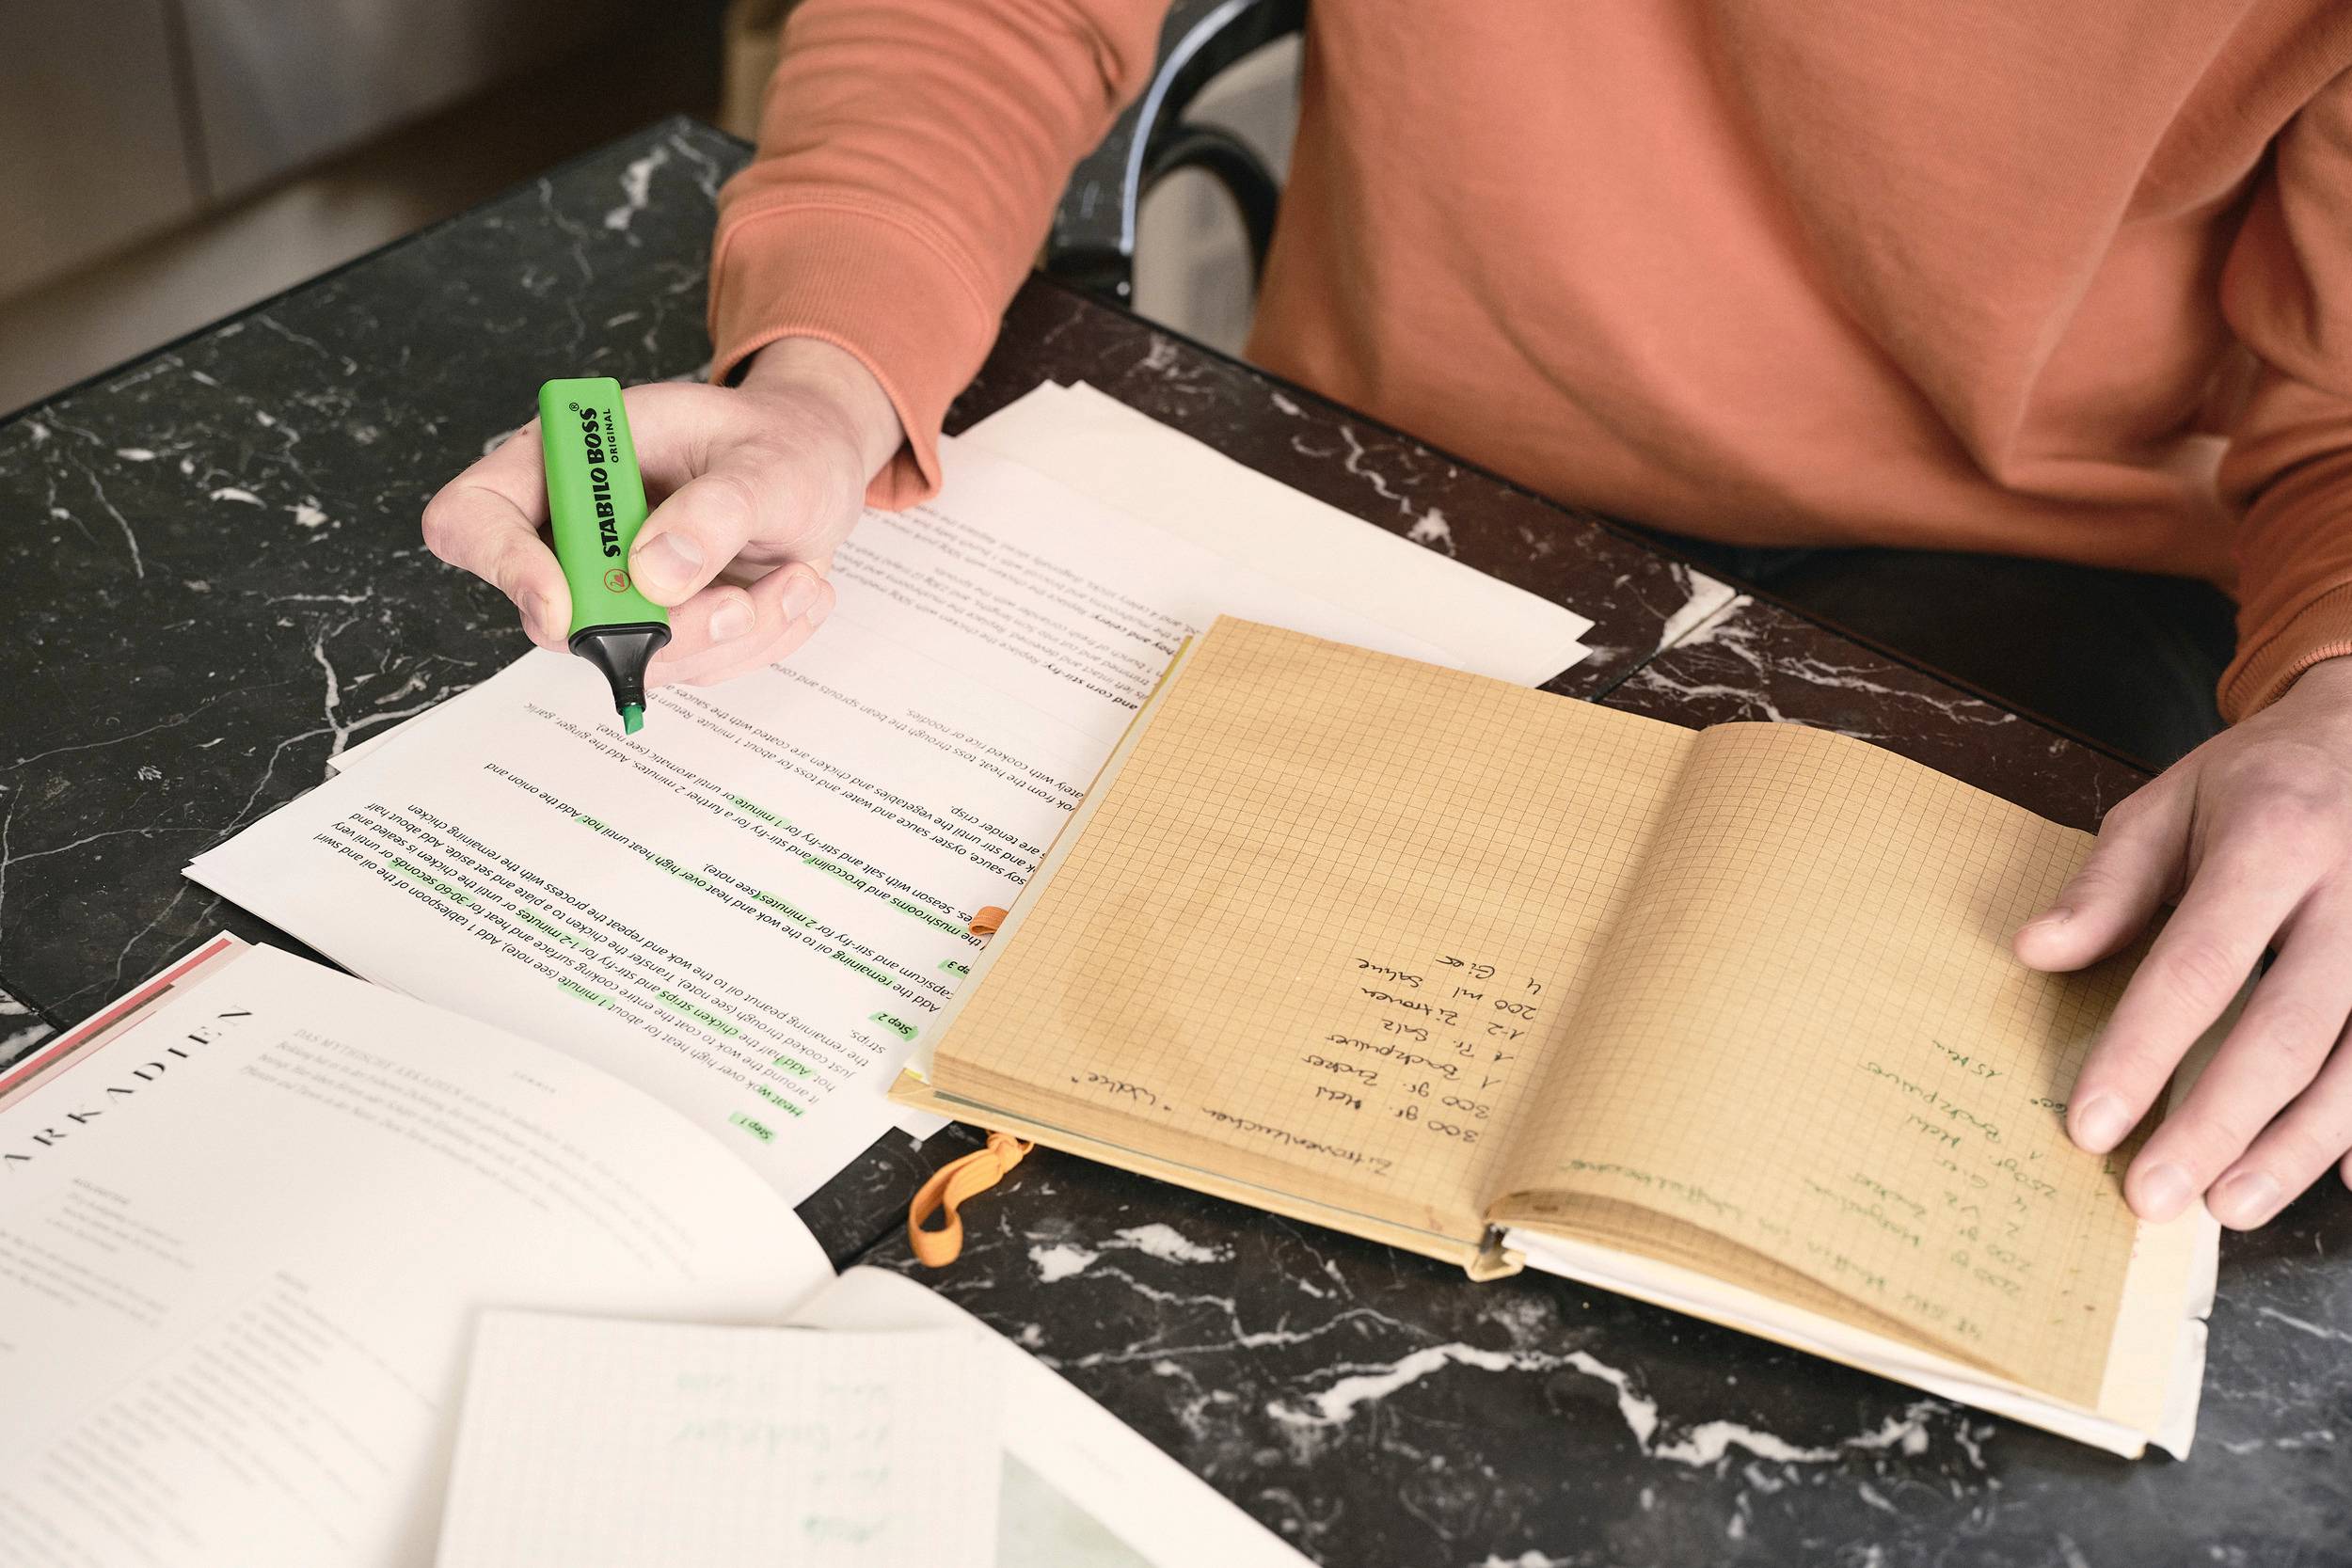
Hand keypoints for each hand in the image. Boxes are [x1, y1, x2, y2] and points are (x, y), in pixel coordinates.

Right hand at [422, 338, 904, 686]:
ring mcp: (619, 591)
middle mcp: (578, 533)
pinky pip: (695, 668)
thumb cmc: (780, 444)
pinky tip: (791, 587)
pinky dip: (756, 640)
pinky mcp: (666, 632)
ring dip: (728, 635)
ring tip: (794, 575)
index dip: (504, 568)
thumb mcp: (765, 462)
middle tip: (739, 604)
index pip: (473, 519)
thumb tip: (653, 575)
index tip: (568, 607)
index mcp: (567, 460)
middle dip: (657, 630)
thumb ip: (714, 510)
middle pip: (555, 619)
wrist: (820, 466)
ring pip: (633, 659)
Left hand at [2015, 655, 2351, 1228]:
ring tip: (2231, 1203)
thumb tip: (2036, 953)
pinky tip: (2343, 1178)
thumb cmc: (2263, 780)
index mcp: (2271, 841)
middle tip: (2154, 1196)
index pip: (2196, 966)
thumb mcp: (2172, 803)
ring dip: (2297, 1144)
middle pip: (2284, 1030)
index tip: (2090, 1125)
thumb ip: (2108, 885)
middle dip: (2218, 1122)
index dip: (2143, 1052)